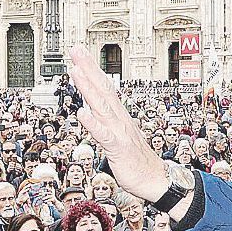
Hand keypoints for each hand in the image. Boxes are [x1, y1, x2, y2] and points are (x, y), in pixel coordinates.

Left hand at [67, 47, 169, 202]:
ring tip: (75, 71)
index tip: (81, 56)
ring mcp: (119, 132)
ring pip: (102, 106)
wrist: (155, 180)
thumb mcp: (119, 138)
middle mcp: (119, 120)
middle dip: (88, 69)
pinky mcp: (118, 148)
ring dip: (88, 88)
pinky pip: (104, 134)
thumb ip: (106, 123)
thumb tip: (92, 112)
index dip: (92, 71)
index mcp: (119, 117)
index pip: (104, 88)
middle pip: (103, 89)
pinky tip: (82, 113)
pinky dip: (93, 123)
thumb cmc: (136, 161)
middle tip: (76, 50)